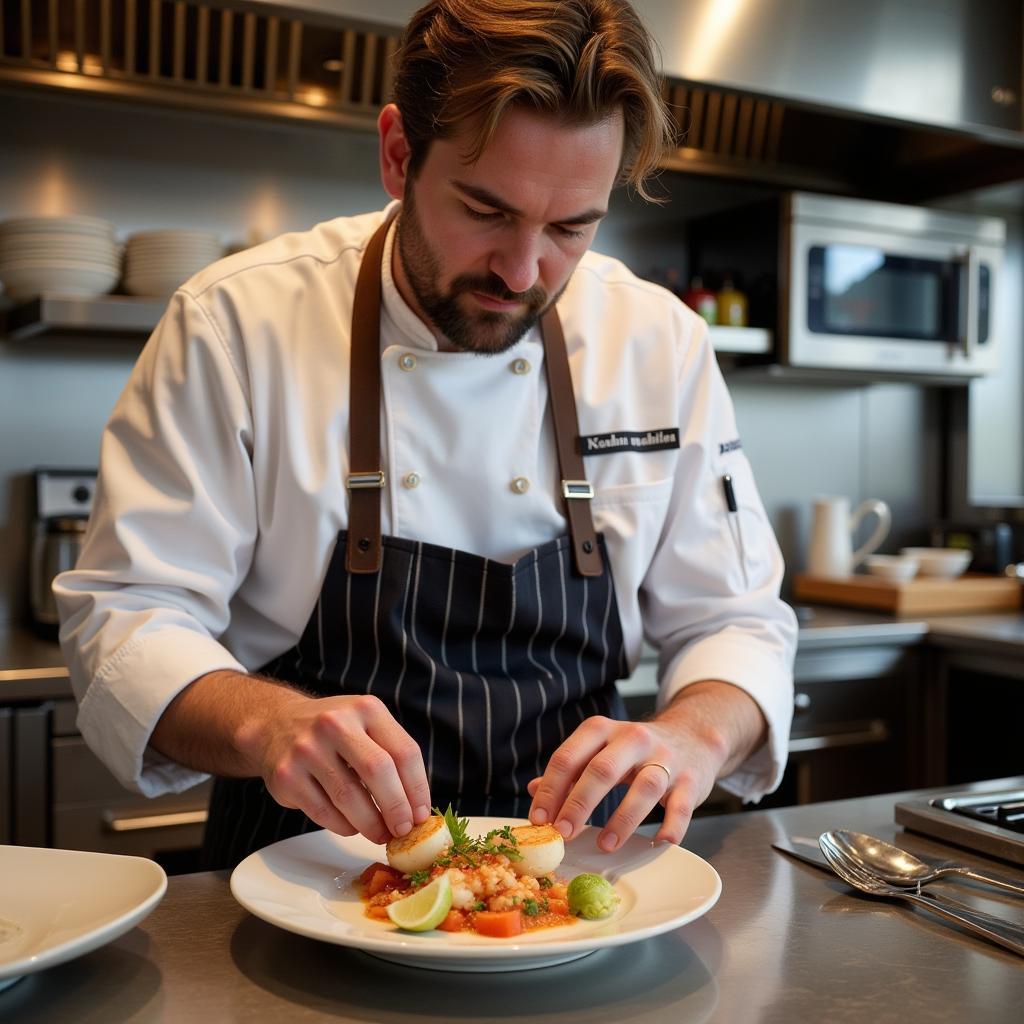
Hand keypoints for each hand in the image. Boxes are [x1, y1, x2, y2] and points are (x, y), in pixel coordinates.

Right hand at [239, 691, 431, 845]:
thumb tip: (416, 807)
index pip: (404, 751)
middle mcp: (336, 723)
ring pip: (349, 797)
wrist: (276, 724)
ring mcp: (307, 749)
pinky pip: (323, 812)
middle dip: (396, 808)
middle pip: (378, 772)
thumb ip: (391, 755)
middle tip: (404, 830)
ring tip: (380, 835)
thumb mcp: (366, 724)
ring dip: (371, 824)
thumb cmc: (335, 732)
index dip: (417, 788)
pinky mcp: (286, 776)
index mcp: (366, 708)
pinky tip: (352, 827)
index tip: (422, 814)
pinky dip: (343, 826)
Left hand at [525, 717, 719, 851]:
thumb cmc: (635, 751)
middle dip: (579, 804)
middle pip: (602, 770)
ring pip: (644, 786)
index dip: (550, 790)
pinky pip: (682, 805)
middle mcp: (633, 739)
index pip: (569, 757)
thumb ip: (570, 770)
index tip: (539, 820)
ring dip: (623, 819)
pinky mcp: (690, 780)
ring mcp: (665, 758)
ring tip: (605, 845)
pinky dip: (672, 825)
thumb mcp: (600, 749)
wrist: (692, 736)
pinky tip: (659, 842)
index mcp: (602, 730)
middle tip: (563, 833)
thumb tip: (533, 791)